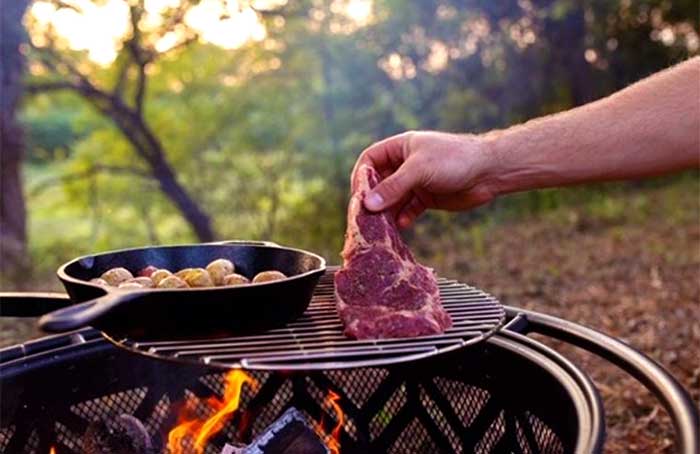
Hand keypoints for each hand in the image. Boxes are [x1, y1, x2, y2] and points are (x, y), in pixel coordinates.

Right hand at [352, 130, 498, 227]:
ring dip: (387, 211)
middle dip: (373, 198)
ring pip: (393, 198)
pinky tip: (402, 225)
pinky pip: (408, 209)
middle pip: (379, 182)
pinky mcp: (427, 197)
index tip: (358, 195)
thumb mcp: (419, 170)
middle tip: (365, 216)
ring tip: (381, 226)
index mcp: (400, 147)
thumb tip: (368, 204)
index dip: (361, 176)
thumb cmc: (454, 160)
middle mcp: (405, 164)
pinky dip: (403, 217)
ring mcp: (416, 181)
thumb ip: (393, 187)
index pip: (370, 159)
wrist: (489, 171)